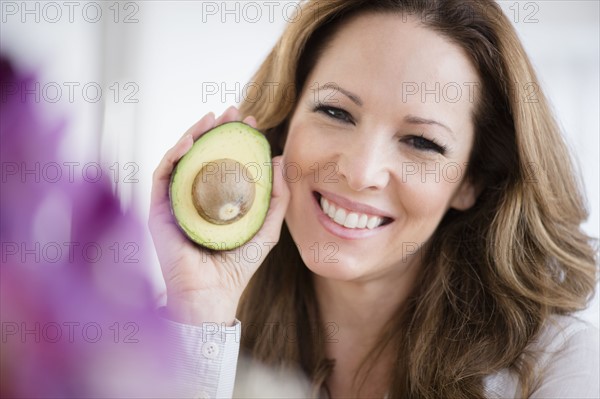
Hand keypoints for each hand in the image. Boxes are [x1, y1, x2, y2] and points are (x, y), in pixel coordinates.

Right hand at [148, 106, 289, 325]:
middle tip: (232, 112)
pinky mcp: (159, 209)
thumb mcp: (267, 227)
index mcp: (217, 199)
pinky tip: (190, 141)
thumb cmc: (238, 265)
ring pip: (181, 158)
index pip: (224, 160)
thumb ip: (277, 197)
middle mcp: (195, 196)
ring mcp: (176, 201)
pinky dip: (173, 154)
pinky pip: (162, 174)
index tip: (251, 123)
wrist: (212, 293)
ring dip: (194, 133)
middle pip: (202, 154)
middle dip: (216, 129)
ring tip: (212, 118)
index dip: (236, 139)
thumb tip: (280, 160)